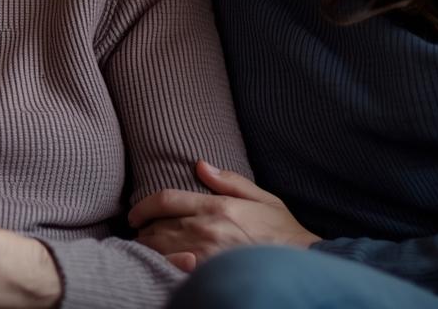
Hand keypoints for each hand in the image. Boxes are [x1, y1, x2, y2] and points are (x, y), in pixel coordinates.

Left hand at [129, 161, 318, 271]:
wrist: (303, 263)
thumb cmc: (283, 230)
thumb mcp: (262, 197)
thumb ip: (229, 180)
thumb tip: (200, 164)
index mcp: (217, 206)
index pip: (165, 200)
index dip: (142, 207)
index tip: (134, 215)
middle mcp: (207, 228)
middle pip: (158, 226)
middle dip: (144, 230)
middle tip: (139, 233)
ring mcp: (207, 253)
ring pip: (161, 249)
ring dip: (148, 248)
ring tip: (145, 248)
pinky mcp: (209, 273)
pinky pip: (173, 268)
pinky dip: (161, 265)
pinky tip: (157, 265)